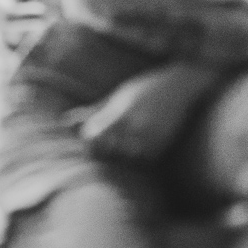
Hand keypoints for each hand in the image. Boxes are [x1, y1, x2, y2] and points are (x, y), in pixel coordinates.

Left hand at [78, 63, 226, 163]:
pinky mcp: (162, 148)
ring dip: (119, 156)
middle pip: (106, 152)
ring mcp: (150, 140)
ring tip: (124, 143)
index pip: (93, 137)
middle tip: (107, 142)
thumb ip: (92, 112)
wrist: (181, 86)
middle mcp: (135, 129)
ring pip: (123, 160)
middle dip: (102, 149)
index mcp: (120, 114)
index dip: (89, 139)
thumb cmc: (144, 88)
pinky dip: (136, 158)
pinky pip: (141, 162)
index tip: (91, 137)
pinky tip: (137, 146)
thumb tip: (66, 122)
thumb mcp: (116, 96)